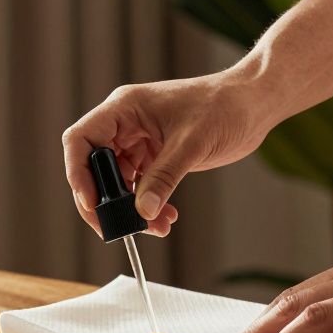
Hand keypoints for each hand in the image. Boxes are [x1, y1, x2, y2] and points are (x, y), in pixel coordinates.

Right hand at [63, 68, 276, 236]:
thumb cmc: (225, 106)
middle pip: (94, 166)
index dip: (79, 173)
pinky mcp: (155, 156)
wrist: (253, 104)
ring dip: (129, 208)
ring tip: (154, 226)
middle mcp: (126, 124)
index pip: (82, 140)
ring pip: (117, 182)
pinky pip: (139, 186)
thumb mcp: (192, 143)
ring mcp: (139, 141)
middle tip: (116, 227)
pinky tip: (164, 219)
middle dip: (104, 200)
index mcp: (124, 108)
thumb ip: (164, 178)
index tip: (92, 202)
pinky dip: (147, 205)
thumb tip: (143, 212)